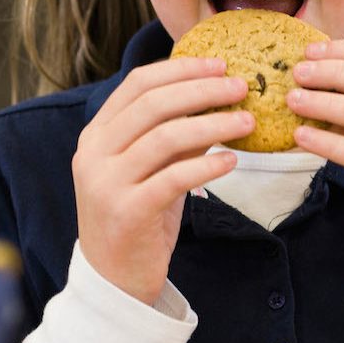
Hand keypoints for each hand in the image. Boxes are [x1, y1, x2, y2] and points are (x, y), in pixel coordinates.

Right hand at [72, 57, 253, 304]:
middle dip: (203, 90)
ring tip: (248, 121)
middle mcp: (95, 153)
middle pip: (154, 104)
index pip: (138, 83)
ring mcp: (107, 183)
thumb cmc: (139, 213)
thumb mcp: (153, 167)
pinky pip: (174, 178)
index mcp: (98, 133)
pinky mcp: (128, 212)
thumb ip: (177, 134)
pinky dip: (207, 165)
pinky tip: (232, 160)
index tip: (221, 64)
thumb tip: (221, 98)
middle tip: (242, 87)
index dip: (182, 69)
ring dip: (213, 124)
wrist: (114, 278)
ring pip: (165, 137)